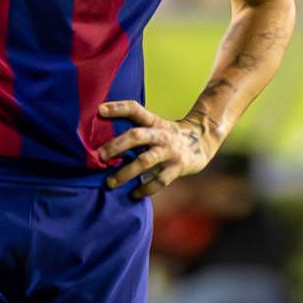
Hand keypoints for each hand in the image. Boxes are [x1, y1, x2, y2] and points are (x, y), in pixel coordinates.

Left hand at [95, 100, 215, 199]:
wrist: (202, 143)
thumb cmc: (168, 136)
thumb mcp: (156, 126)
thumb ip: (136, 130)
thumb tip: (104, 141)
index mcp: (154, 122)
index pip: (135, 110)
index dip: (118, 108)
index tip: (99, 110)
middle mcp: (162, 135)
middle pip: (137, 136)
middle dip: (116, 146)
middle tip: (100, 156)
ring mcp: (170, 152)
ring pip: (145, 161)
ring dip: (125, 173)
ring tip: (109, 182)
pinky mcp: (177, 168)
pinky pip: (159, 181)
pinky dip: (145, 189)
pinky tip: (133, 194)